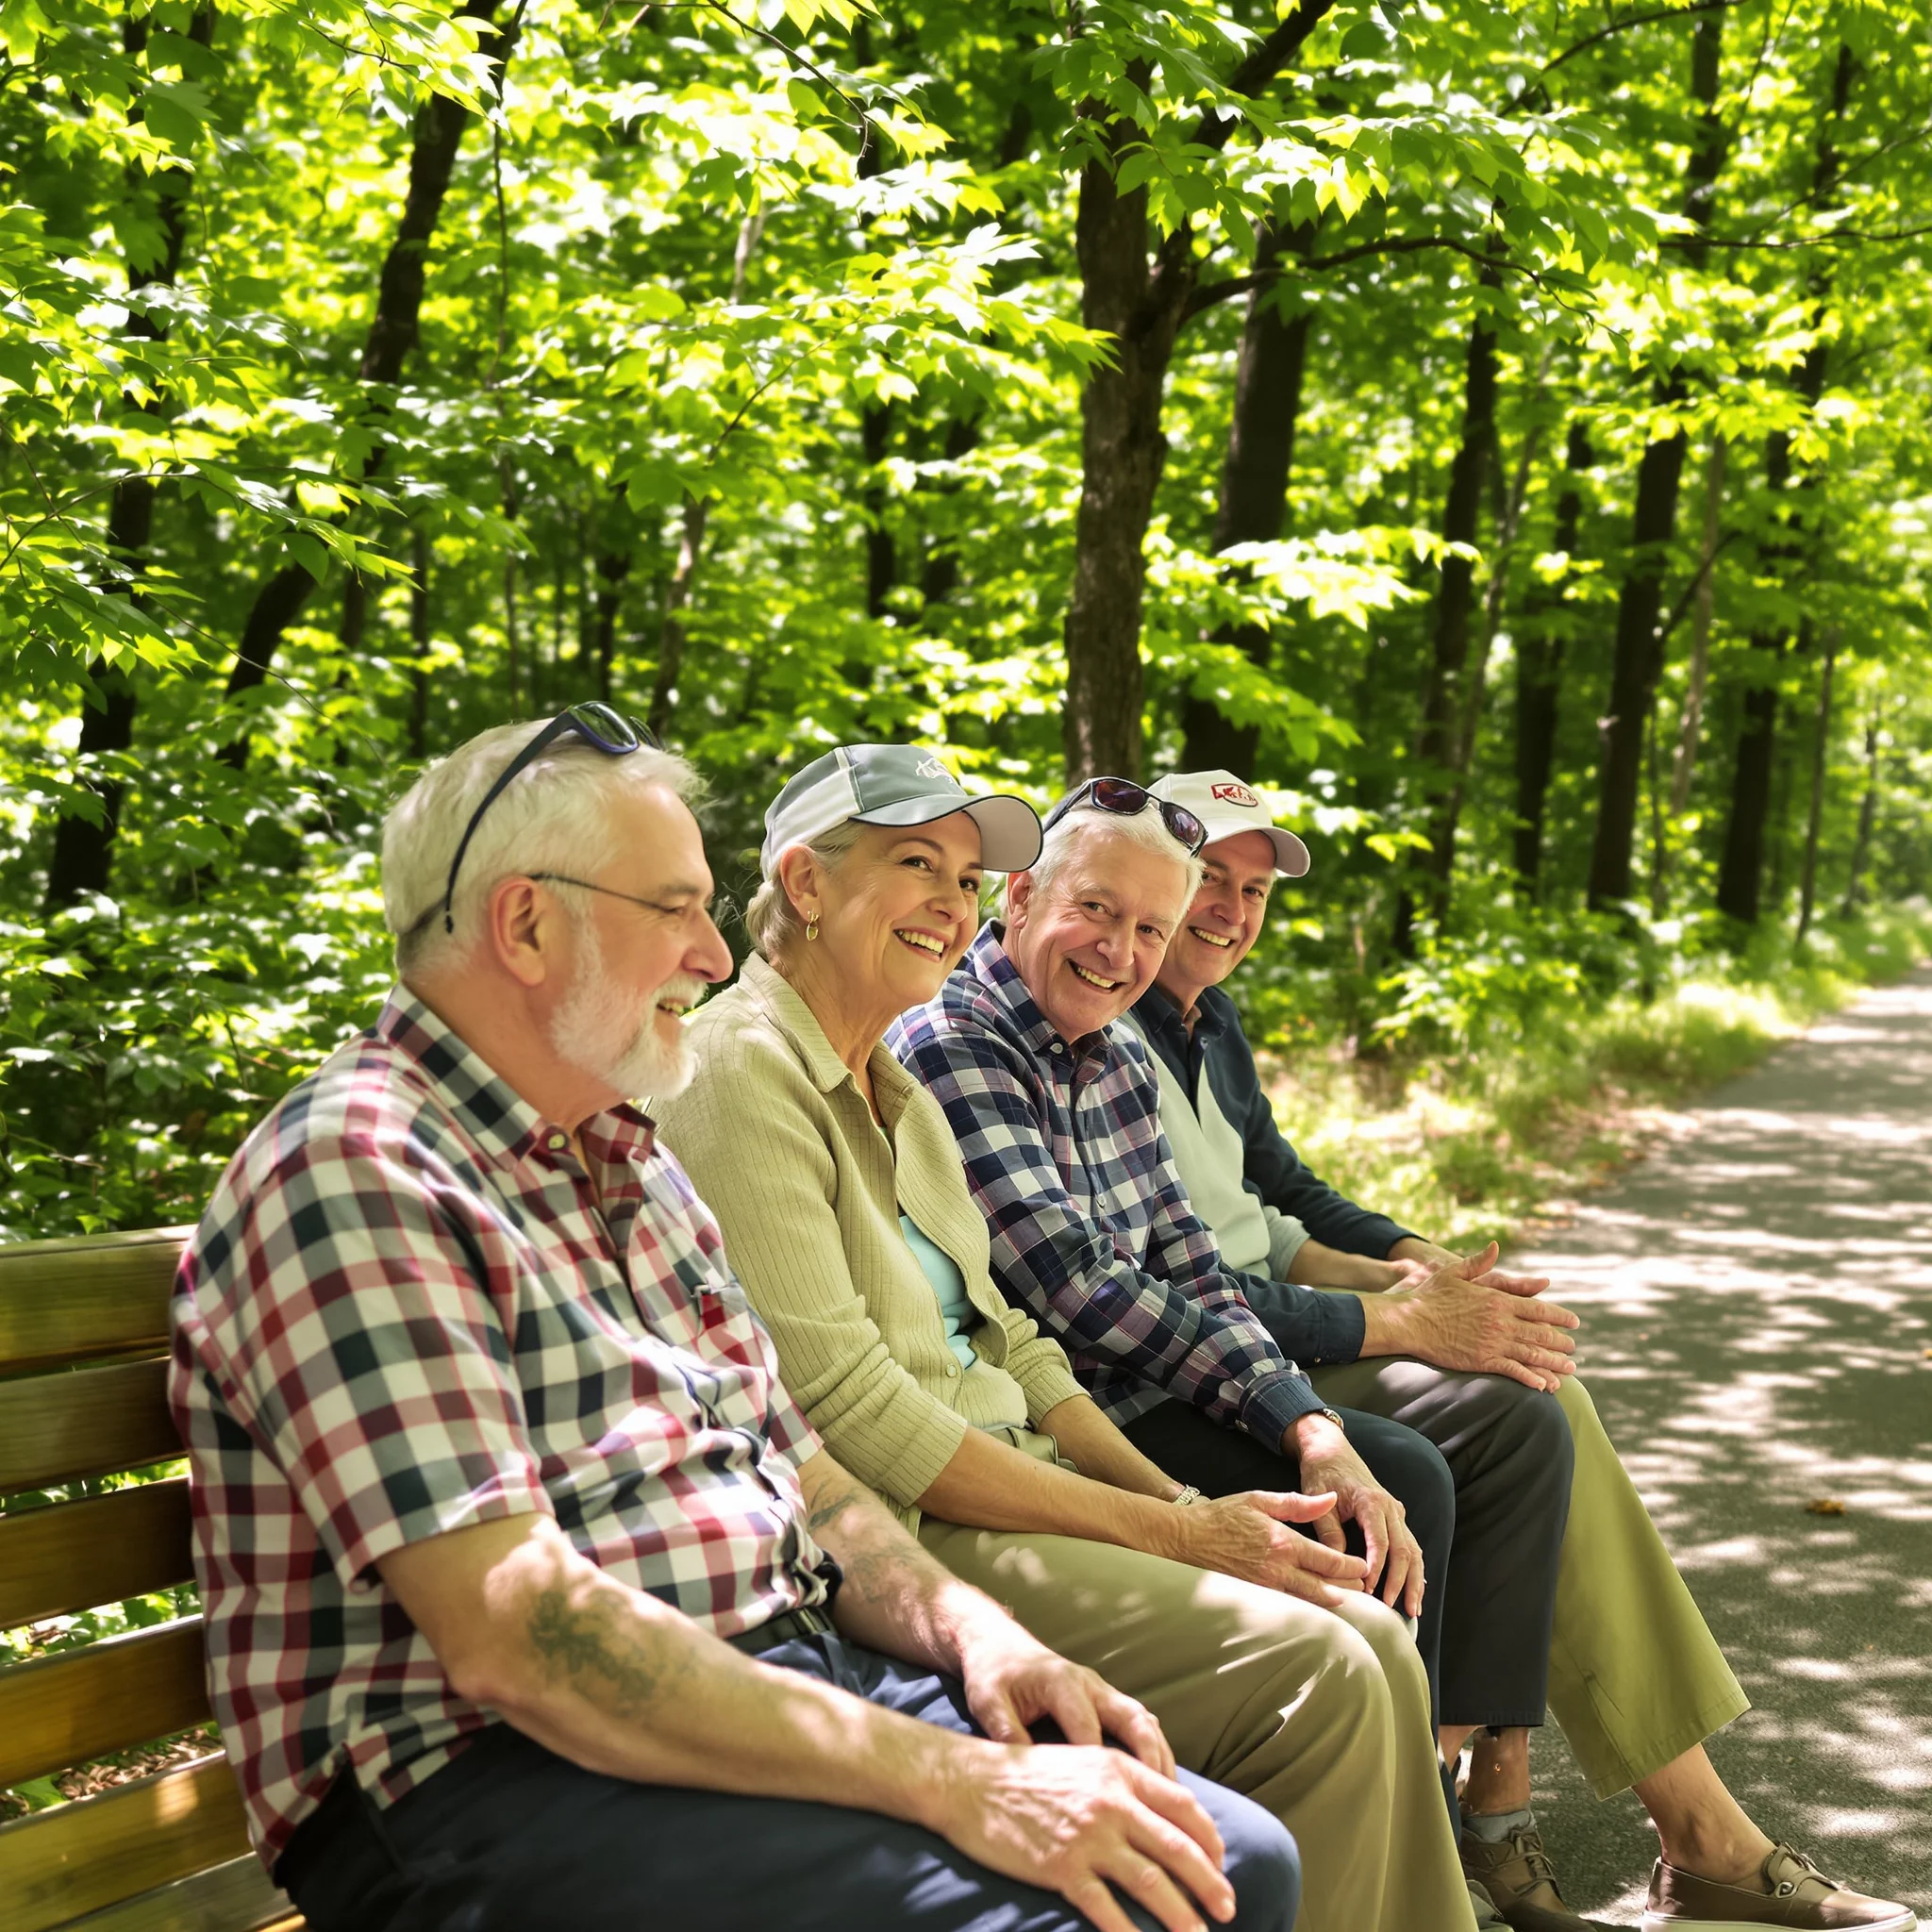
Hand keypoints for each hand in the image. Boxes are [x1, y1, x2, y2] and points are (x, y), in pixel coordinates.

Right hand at [934, 1736, 1236, 1931]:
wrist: (971, 1781)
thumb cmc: (1026, 1772)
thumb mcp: (1083, 1761)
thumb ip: (1122, 1783)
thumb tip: (1161, 1813)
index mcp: (1119, 1771)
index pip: (1183, 1806)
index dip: (1208, 1838)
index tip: (1220, 1863)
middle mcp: (1112, 1802)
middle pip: (1178, 1848)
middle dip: (1210, 1883)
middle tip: (1230, 1907)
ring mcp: (1088, 1837)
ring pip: (1152, 1882)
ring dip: (1183, 1915)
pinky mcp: (1062, 1868)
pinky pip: (1107, 1909)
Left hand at [955, 1618, 1174, 1778]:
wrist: (996, 1644)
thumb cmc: (992, 1675)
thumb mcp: (988, 1702)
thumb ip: (1007, 1733)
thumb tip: (1029, 1773)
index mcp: (1062, 1682)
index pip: (1089, 1729)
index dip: (1101, 1767)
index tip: (1111, 1803)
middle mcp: (1089, 1682)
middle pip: (1132, 1719)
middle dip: (1150, 1758)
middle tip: (1162, 1800)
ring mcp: (1101, 1688)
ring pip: (1143, 1719)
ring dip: (1159, 1754)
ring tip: (1172, 1796)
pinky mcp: (1105, 1697)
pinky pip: (1138, 1720)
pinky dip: (1154, 1746)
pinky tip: (1162, 1778)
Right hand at [1171, 1488, 1368, 1607]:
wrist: (1186, 1538)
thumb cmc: (1222, 1516)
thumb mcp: (1260, 1500)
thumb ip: (1298, 1503)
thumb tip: (1331, 1499)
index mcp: (1284, 1541)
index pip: (1329, 1560)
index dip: (1352, 1566)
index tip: (1365, 1567)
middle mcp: (1279, 1568)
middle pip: (1326, 1586)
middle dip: (1349, 1589)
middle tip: (1366, 1589)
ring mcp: (1267, 1588)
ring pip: (1310, 1602)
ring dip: (1332, 1602)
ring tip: (1349, 1602)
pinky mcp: (1256, 1598)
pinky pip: (1289, 1608)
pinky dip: (1307, 1609)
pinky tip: (1316, 1610)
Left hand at [1289, 1419, 1424, 1617]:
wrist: (1330, 1450)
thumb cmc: (1322, 1474)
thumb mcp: (1319, 1502)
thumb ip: (1329, 1532)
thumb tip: (1340, 1565)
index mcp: (1372, 1502)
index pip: (1381, 1543)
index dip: (1378, 1570)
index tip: (1370, 1592)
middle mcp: (1390, 1507)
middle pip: (1404, 1550)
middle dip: (1401, 1582)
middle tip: (1394, 1609)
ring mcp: (1396, 1512)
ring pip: (1413, 1550)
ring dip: (1414, 1581)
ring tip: (1413, 1609)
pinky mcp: (1396, 1517)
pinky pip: (1410, 1545)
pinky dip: (1414, 1569)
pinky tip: (1416, 1590)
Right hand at [1374, 1241, 1577, 1391]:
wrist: (1410, 1321)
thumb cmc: (1430, 1295)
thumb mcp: (1455, 1273)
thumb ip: (1479, 1262)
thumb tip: (1495, 1246)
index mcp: (1497, 1300)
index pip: (1538, 1309)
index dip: (1560, 1316)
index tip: (1574, 1322)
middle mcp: (1500, 1322)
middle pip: (1541, 1333)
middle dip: (1561, 1342)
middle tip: (1573, 1348)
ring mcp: (1493, 1343)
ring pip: (1532, 1355)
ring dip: (1553, 1363)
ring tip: (1568, 1370)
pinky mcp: (1482, 1361)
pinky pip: (1513, 1371)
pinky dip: (1531, 1379)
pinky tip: (1543, 1386)